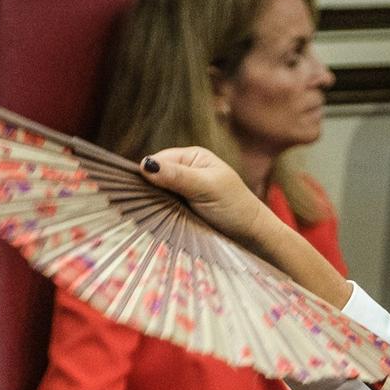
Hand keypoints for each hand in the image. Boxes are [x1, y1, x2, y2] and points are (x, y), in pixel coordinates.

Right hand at [140, 148, 278, 247]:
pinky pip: (163, 208)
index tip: (138, 190)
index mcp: (192, 157)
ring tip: (153, 214)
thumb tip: (145, 164)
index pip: (158, 160)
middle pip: (154, 177)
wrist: (251, 233)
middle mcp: (185, 170)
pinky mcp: (182, 209)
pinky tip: (159, 219)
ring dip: (154, 204)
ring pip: (156, 194)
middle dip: (149, 190)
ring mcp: (183, 191)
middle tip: (146, 205)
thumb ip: (178, 176)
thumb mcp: (206, 187)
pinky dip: (160, 213)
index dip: (147, 173)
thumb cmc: (234, 206)